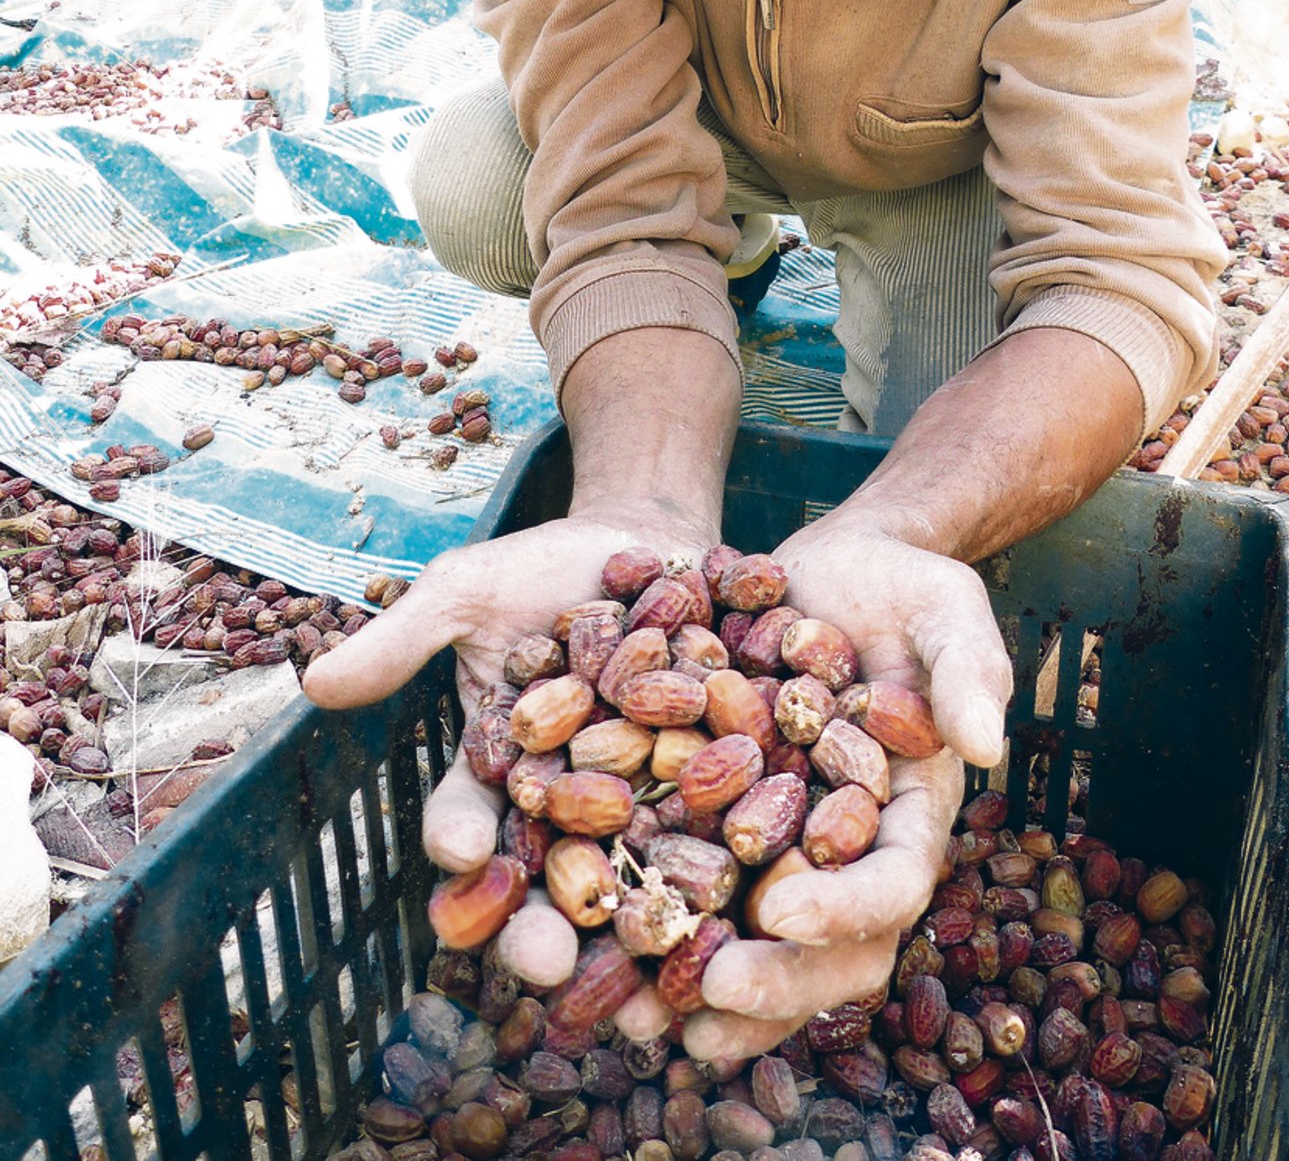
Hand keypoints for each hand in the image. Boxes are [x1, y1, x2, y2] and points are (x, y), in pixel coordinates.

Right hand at [303, 513, 707, 993]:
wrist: (652, 536)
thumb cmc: (546, 567)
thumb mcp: (467, 592)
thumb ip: (403, 641)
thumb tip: (313, 682)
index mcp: (498, 774)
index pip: (466, 823)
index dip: (461, 845)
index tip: (465, 854)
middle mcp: (567, 808)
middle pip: (549, 882)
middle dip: (544, 931)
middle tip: (550, 965)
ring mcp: (646, 804)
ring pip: (637, 884)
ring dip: (638, 939)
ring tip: (646, 991)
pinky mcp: (722, 789)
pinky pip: (723, 840)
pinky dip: (730, 879)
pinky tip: (735, 918)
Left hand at [681, 515, 1011, 1065]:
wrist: (829, 567)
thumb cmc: (900, 586)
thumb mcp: (945, 607)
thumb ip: (970, 668)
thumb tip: (986, 746)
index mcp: (909, 814)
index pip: (892, 884)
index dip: (846, 909)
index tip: (785, 912)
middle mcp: (848, 850)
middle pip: (828, 947)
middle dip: (777, 980)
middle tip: (710, 987)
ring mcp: (785, 845)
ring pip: (759, 945)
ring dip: (710, 991)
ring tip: (649, 1017)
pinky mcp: (723, 823)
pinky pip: (698, 890)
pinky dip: (660, 928)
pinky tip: (605, 948)